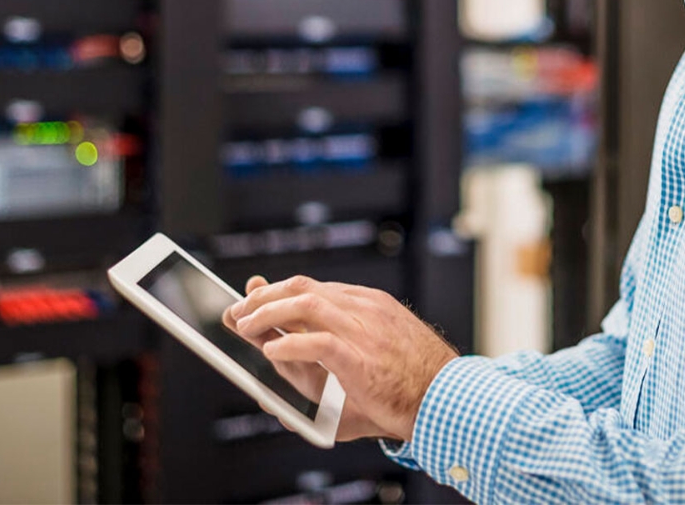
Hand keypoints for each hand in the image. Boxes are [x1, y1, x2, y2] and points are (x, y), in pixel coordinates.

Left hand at [226, 275, 457, 441]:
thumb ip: (329, 350)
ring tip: (245, 326)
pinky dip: (289, 345)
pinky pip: (317, 343)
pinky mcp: (360, 358)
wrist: (445, 398)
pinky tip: (271, 351)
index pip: (312, 286)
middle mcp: (363, 307)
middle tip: (238, 310)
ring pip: (305, 304)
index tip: (253, 295)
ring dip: (268, 313)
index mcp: (367, 303)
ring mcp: (363, 329)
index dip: (278, 291)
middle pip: (302, 287)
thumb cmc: (408, 383)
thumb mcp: (365, 356)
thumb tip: (284, 352)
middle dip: (264, 296)